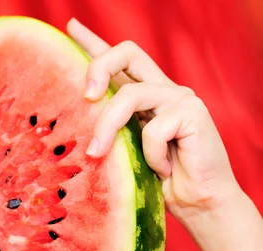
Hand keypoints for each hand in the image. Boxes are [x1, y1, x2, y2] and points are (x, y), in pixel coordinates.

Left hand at [66, 18, 241, 222]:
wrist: (199, 204)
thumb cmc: (158, 181)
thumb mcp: (125, 152)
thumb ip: (110, 130)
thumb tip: (73, 121)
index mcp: (144, 95)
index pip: (119, 60)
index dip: (94, 41)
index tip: (71, 27)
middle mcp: (162, 89)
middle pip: (127, 51)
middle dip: (98, 66)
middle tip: (84, 97)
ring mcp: (179, 98)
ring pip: (130, 94)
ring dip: (108, 127)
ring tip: (96, 154)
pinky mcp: (194, 113)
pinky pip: (153, 129)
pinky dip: (150, 155)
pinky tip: (162, 170)